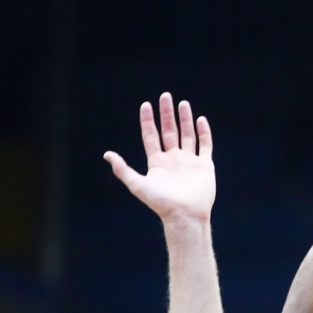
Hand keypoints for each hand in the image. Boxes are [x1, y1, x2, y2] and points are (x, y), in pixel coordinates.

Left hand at [104, 93, 216, 222]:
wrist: (185, 215)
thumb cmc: (161, 203)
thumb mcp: (138, 185)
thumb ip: (123, 170)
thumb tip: (107, 155)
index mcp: (157, 162)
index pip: (151, 136)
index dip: (148, 121)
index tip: (146, 105)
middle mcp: (173, 159)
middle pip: (169, 131)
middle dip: (167, 114)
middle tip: (166, 96)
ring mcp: (189, 161)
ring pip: (187, 135)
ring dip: (185, 119)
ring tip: (183, 103)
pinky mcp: (204, 166)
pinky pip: (205, 145)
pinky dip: (203, 133)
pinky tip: (200, 120)